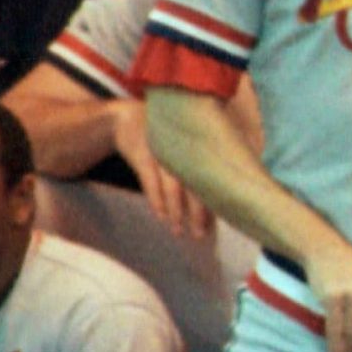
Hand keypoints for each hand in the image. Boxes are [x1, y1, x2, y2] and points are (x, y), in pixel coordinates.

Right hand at [111, 100, 211, 240]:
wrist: (126, 116)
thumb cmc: (165, 137)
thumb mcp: (186, 141)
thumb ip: (203, 162)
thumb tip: (226, 193)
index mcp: (201, 146)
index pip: (214, 177)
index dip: (218, 200)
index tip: (222, 221)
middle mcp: (185, 149)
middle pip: (196, 185)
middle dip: (199, 213)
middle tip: (200, 235)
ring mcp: (163, 151)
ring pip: (173, 186)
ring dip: (176, 211)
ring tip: (178, 231)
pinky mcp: (142, 154)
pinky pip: (150, 180)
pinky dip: (156, 199)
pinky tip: (161, 216)